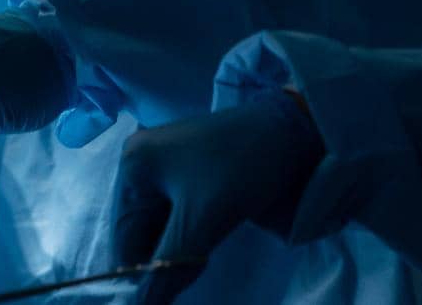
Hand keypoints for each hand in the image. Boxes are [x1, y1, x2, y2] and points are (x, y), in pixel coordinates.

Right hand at [112, 90, 324, 304]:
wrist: (296, 134)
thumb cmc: (242, 168)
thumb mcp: (203, 219)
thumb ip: (170, 265)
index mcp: (134, 165)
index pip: (125, 234)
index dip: (140, 270)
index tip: (160, 296)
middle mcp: (143, 164)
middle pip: (142, 229)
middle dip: (162, 257)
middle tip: (190, 274)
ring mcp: (168, 168)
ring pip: (162, 226)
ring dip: (177, 249)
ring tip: (202, 258)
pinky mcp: (192, 176)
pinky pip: (179, 216)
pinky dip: (190, 236)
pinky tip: (206, 243)